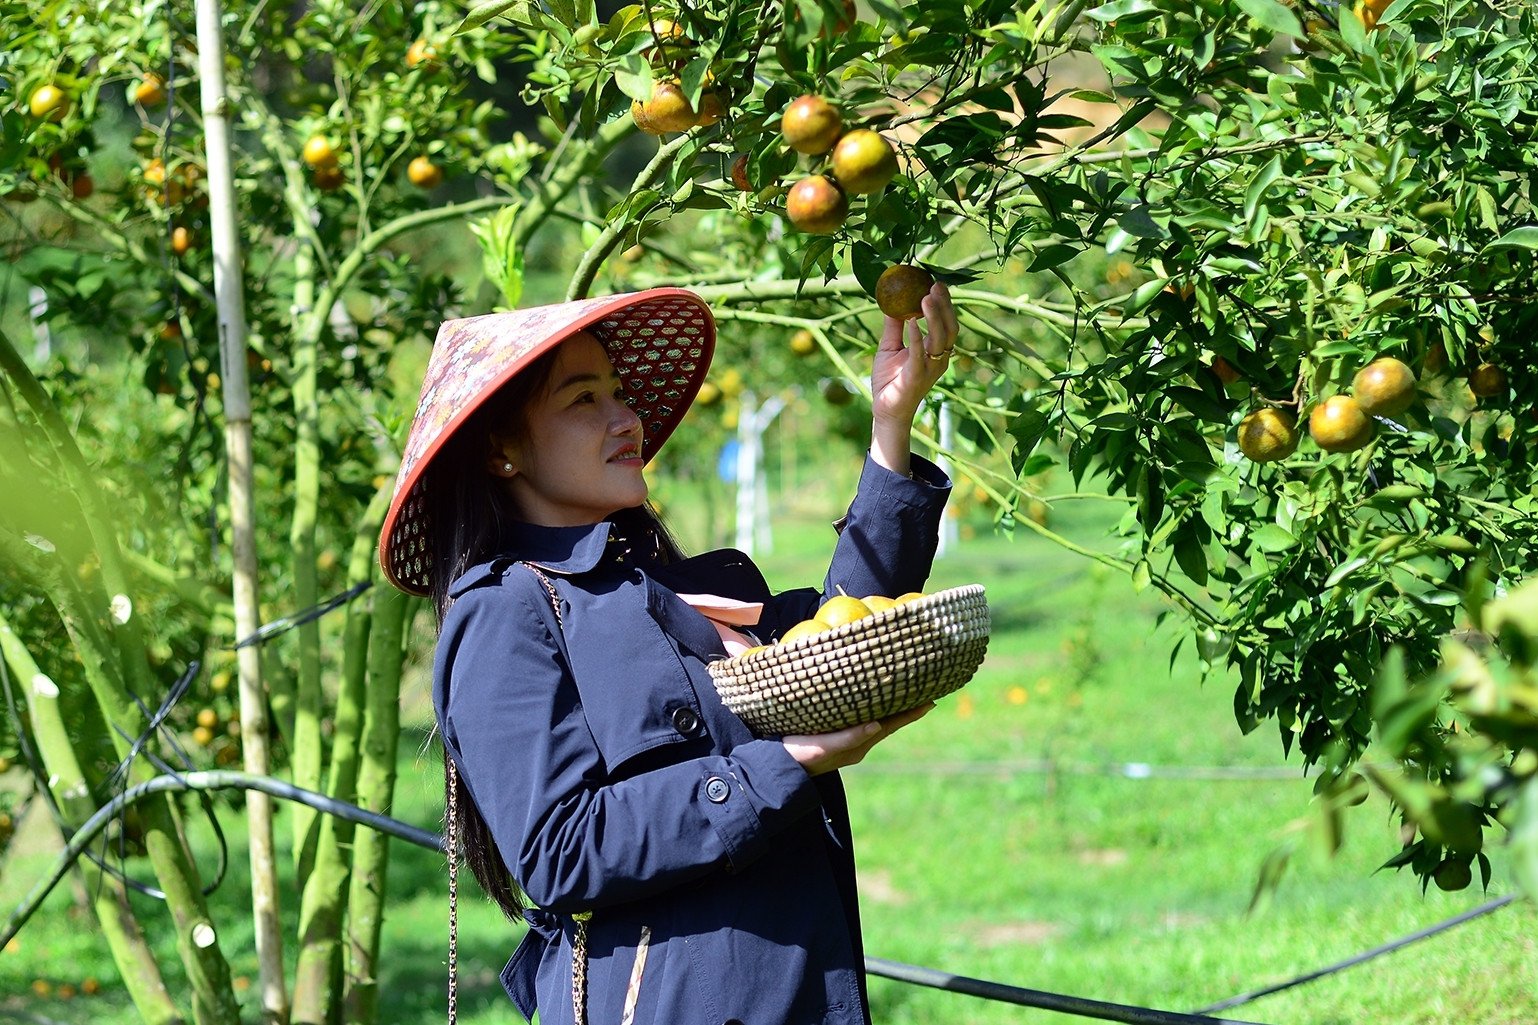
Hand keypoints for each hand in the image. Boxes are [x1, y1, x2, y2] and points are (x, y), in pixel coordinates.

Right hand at [782, 703, 934, 775]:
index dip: (910, 714)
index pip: (891, 725)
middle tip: (924, 691)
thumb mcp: (824, 747)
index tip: (931, 701)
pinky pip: (861, 720)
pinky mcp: (835, 737)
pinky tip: (870, 702)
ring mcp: (847, 741)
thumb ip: (849, 737)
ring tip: (903, 692)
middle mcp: (858, 744)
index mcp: (859, 745)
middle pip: (888, 722)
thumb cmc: (800, 755)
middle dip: (905, 708)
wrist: (779, 769)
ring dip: (890, 708)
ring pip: (876, 721)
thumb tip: (877, 725)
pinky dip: (872, 710)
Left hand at [869, 281, 957, 428]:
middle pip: (950, 328)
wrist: (885, 410)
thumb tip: (891, 301)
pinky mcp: (916, 376)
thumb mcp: (890, 346)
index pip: (947, 323)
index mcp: (936, 351)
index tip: (937, 284)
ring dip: (935, 317)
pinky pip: (919, 354)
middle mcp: (939, 359)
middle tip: (936, 285)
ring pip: (940, 339)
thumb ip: (894, 325)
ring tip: (926, 297)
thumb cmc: (890, 380)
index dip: (945, 304)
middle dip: (945, 306)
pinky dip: (917, 336)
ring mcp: (930, 368)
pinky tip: (913, 320)